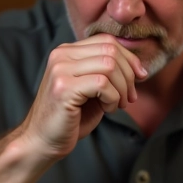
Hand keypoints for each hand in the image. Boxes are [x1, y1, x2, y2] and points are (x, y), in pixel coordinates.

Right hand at [18, 34, 146, 161]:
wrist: (42, 141)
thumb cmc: (71, 118)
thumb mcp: (92, 89)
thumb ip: (108, 72)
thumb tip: (138, 67)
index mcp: (66, 51)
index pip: (107, 41)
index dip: (129, 57)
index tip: (140, 77)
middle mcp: (61, 55)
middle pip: (110, 50)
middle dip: (128, 74)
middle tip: (129, 97)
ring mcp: (60, 70)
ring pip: (109, 65)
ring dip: (122, 88)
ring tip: (117, 105)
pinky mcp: (64, 88)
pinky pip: (103, 84)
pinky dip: (112, 98)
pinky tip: (107, 109)